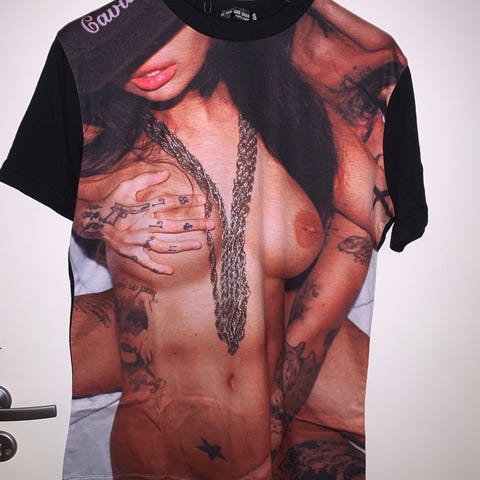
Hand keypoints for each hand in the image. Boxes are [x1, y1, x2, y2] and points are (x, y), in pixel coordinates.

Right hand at [75, 169, 213, 273]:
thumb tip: (167, 173)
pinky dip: (157, 268)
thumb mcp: (127, 186)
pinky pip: (145, 262)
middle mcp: (142, 224)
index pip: (168, 202)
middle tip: (211, 224)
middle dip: (193, 225)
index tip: (203, 200)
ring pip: (163, 245)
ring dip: (182, 246)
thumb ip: (147, 179)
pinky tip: (171, 271)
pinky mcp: (131, 252)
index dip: (186, 201)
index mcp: (142, 207)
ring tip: (200, 244)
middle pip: (172, 225)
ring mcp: (137, 241)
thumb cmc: (113, 202)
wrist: (93, 221)